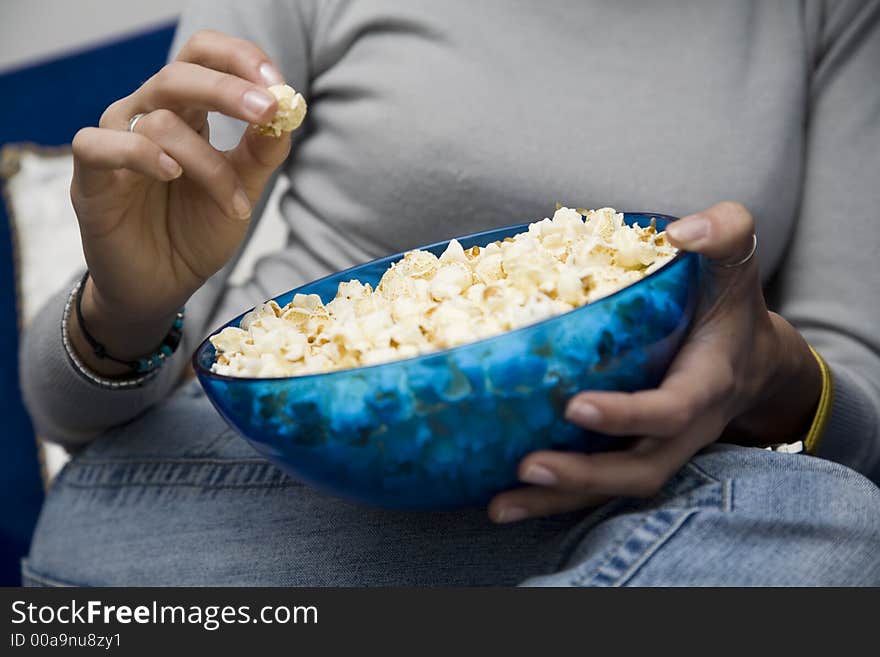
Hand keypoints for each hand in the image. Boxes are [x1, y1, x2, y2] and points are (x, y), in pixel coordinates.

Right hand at [69, 30, 290, 370]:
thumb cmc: (196, 233)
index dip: (239, 59)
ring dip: (208, 164)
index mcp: (184, 112)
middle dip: (228, 89)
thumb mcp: (242, 191)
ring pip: (156, 120)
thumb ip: (261, 153)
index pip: (202, 55)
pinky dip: (139, 154)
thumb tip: (288, 115)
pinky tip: (171, 173)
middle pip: (178, 74)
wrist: (164, 287)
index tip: (279, 84)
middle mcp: (144, 116)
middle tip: (268, 110)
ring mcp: (114, 144)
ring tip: (237, 206)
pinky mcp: (89, 178)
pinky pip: (100, 145)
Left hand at [488, 202, 822, 522]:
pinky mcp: (633, 452)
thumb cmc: (731, 307)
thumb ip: (725, 234)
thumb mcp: (736, 264)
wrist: (752, 359)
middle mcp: (683, 429)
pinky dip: (553, 498)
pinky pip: (597, 485)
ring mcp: (658, 447)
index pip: (670, 410)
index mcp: (706, 384)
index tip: (575, 406)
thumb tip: (682, 230)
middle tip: (527, 467)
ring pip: (613, 487)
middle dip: (584, 476)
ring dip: (557, 500)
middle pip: (638, 468)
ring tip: (500, 504)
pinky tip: (504, 497)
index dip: (626, 413)